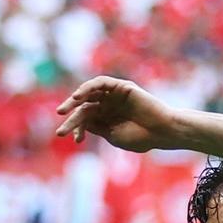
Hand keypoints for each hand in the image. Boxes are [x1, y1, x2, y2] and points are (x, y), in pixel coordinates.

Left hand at [55, 76, 183, 151]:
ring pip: (89, 93)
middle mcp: (109, 105)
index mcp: (107, 118)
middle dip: (71, 115)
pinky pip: (101, 83)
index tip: (76, 140)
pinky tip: (78, 97)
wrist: (162, 132)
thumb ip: (96, 127)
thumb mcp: (112, 135)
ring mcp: (115, 95)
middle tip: (60, 123)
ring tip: (64, 110)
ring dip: (75, 99)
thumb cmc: (141, 138)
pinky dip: (88, 87)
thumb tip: (78, 121)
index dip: (77, 128)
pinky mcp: (121, 86)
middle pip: (84, 106)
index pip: (85, 119)